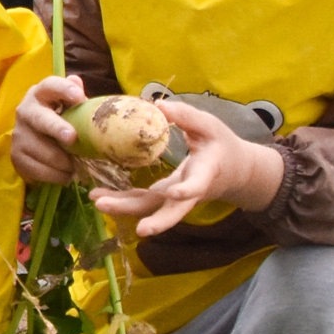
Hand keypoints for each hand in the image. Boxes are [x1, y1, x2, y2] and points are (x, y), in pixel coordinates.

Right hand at [10, 76, 89, 185]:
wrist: (37, 143)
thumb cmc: (61, 120)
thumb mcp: (69, 107)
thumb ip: (75, 98)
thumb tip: (76, 82)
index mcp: (41, 94)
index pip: (50, 86)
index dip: (64, 89)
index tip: (79, 97)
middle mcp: (25, 111)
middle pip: (40, 118)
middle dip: (56, 128)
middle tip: (72, 138)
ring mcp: (18, 134)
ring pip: (41, 149)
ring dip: (62, 161)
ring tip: (76, 167)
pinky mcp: (16, 156)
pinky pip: (37, 169)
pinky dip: (55, 175)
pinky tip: (65, 175)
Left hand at [97, 98, 285, 237]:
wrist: (235, 171)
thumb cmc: (221, 145)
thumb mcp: (210, 126)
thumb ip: (187, 116)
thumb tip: (159, 105)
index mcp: (206, 173)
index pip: (197, 186)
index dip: (186, 191)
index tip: (173, 193)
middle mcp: (191, 192)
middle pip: (172, 211)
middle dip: (155, 221)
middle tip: (136, 228)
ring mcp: (176, 199)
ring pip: (152, 209)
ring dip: (125, 209)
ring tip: (98, 202)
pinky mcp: (165, 197)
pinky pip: (144, 202)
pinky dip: (123, 201)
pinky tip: (100, 197)